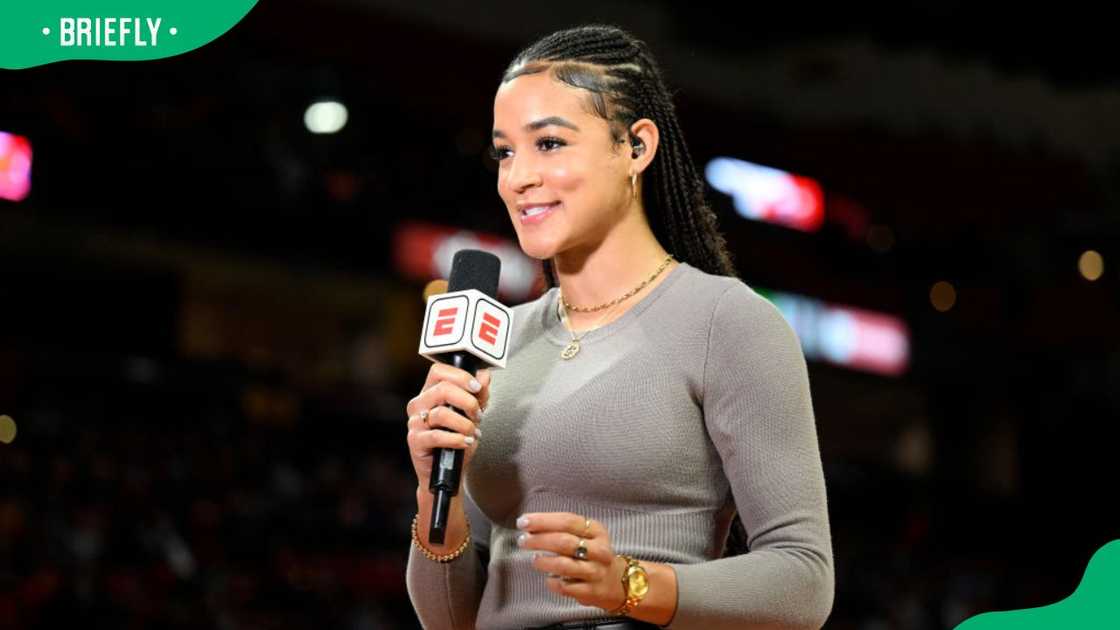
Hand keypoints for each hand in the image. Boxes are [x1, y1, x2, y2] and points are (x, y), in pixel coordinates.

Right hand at [405, 362, 490, 487]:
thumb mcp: (473, 414)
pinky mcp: (415, 441)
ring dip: (464, 424)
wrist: (449, 470)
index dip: (460, 376)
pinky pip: (437, 436)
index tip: (477, 387)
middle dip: (468, 401)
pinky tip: (465, 442)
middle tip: (478, 414)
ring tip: (472, 432)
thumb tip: (484, 375)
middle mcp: (419, 404)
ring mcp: (415, 422)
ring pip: (441, 414)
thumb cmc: (457, 439)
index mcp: (430, 392)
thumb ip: (479, 394)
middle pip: (442, 389)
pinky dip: (456, 439)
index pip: (439, 371)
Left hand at [515, 512, 627, 612]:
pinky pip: (565, 587)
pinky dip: (552, 582)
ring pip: (564, 565)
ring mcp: (596, 571)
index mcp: (596, 530)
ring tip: (534, 559)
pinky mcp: (591, 591)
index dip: (543, 521)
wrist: (615, 582)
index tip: (523, 522)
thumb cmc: (591, 554)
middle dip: (539, 540)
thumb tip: (530, 525)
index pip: (567, 521)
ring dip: (544, 562)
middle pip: (564, 542)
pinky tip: (549, 578)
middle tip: (523, 541)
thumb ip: (560, 528)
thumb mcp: (583, 535)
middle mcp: (599, 550)